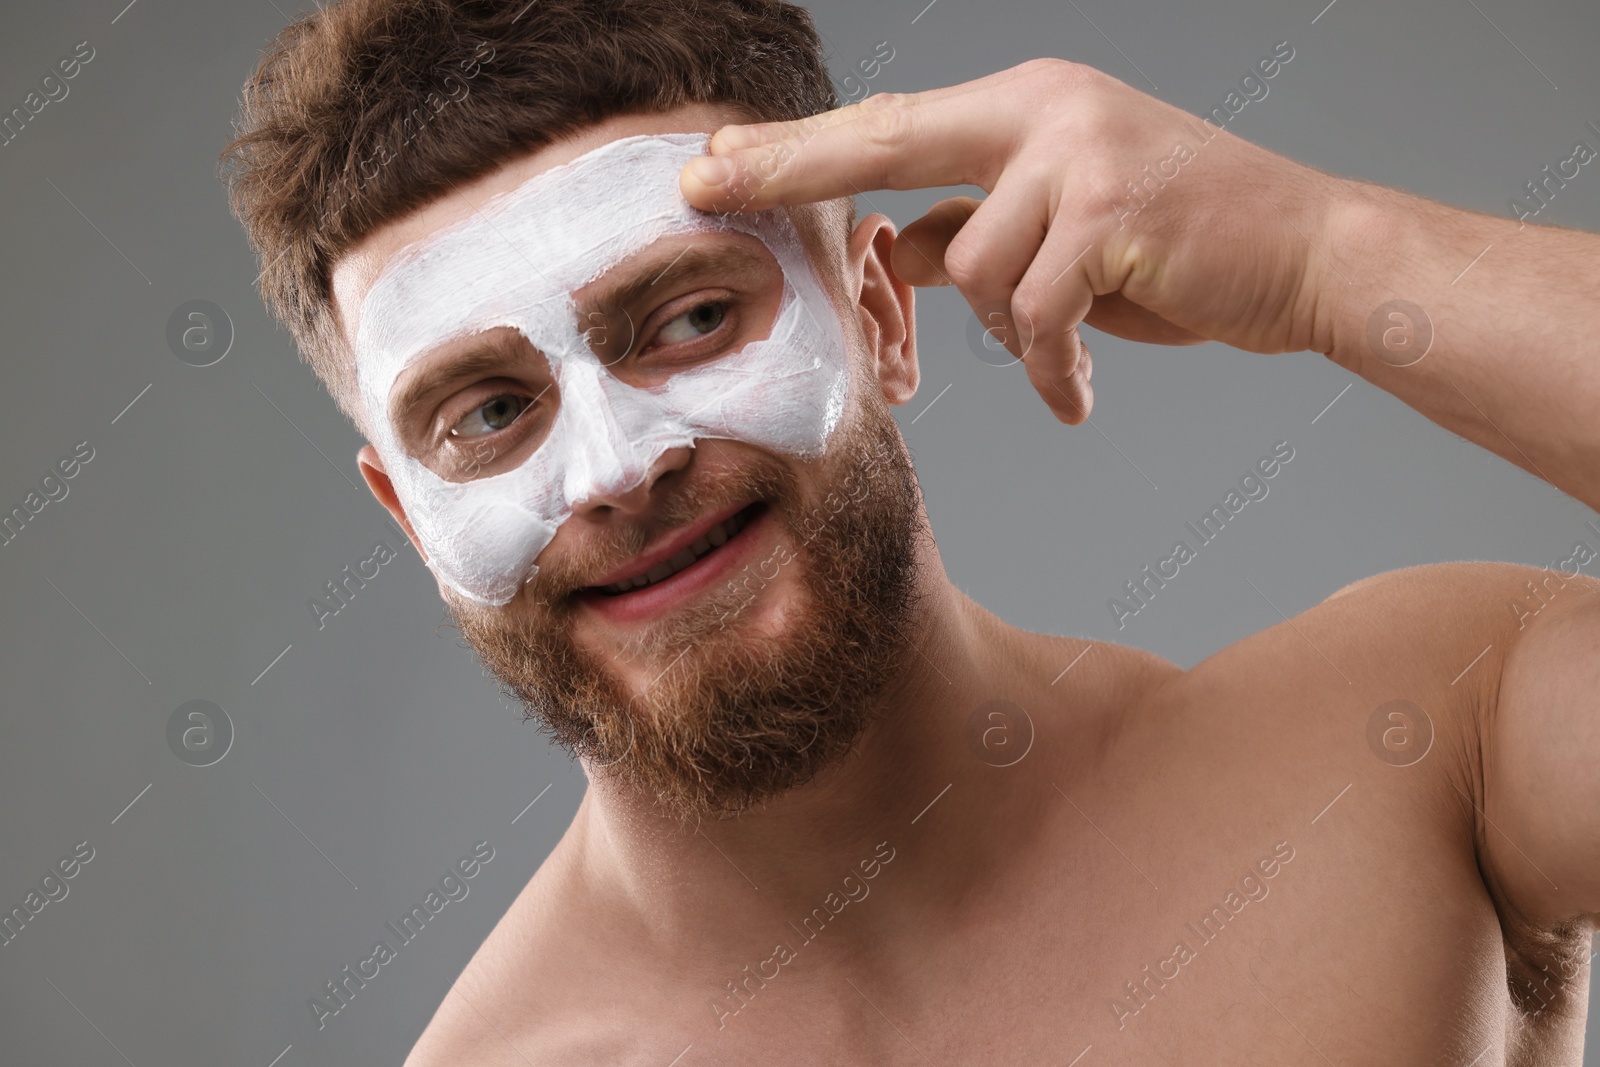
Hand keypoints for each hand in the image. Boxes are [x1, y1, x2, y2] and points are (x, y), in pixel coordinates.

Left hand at [679, 59, 1356, 423]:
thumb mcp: (1063, 234)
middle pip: (889, 140)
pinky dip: (1049, 367)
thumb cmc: (1181, 249)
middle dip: (789, 167)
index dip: (799, 147)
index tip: (717, 157)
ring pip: (975, 272)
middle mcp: (1047, 108)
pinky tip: (1076, 394)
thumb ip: (980, 232)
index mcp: (1030, 104)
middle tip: (700, 180)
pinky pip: (1034, 315)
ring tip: (1063, 350)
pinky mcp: (1110, 214)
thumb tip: (895, 252)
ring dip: (1012, 332)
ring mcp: (1079, 153)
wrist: (1313, 253)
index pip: (892, 125)